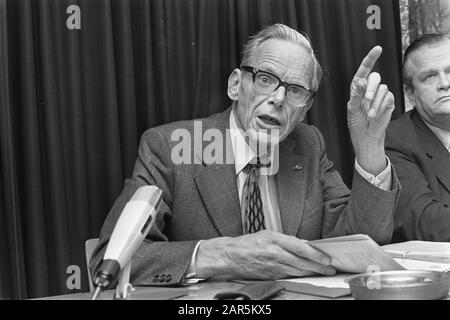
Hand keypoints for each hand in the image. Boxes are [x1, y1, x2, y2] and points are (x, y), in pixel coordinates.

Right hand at [195, 230, 335, 279]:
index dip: (316, 255)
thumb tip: (305, 244)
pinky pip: (289, 276)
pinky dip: (300, 276)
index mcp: (275, 240)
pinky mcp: (271, 275)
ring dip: (312, 273)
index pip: (301, 248)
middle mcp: (275, 253)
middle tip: (330, 269)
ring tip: (323, 272)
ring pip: (298, 271)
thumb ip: (287, 240)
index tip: (327, 258)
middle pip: (302, 263)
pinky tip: (307, 275)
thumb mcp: (269, 234)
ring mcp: (273, 266)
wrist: (231, 255)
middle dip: (319, 267)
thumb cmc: (249, 243)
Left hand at [347, 46, 394, 174]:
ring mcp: (380, 94)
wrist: (366, 136)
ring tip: (369, 114)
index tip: (378, 48)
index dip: (370, 59)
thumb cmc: (356, 122)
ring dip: (375, 101)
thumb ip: (357, 94)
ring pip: (382, 88)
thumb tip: (362, 81)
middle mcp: (370, 88)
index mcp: (358, 88)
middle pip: (375, 77)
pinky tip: (375, 114)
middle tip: (366, 101)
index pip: (364, 70)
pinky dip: (381, 106)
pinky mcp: (389, 101)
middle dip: (371, 88)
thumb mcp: (352, 109)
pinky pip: (388, 96)